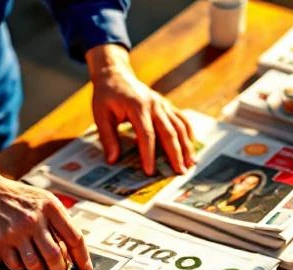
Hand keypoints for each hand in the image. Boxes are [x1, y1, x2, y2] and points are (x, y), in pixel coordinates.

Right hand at [0, 146, 91, 269]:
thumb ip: (58, 222)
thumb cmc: (18, 198)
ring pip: (36, 265)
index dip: (82, 257)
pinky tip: (20, 257)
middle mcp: (34, 219)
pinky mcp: (1, 241)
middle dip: (59, 269)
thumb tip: (73, 252)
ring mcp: (17, 231)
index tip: (85, 268)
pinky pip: (16, 265)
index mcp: (50, 207)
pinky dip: (21, 267)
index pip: (74, 237)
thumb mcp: (43, 200)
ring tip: (38, 262)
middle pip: (56, 257)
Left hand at [87, 44, 194, 175]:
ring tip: (191, 164)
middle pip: (169, 132)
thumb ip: (108, 138)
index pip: (146, 134)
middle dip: (176, 154)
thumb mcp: (100, 115)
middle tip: (180, 172)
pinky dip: (189, 133)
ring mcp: (162, 104)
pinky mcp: (166, 105)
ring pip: (179, 126)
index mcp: (137, 106)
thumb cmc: (106, 96)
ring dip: (186, 146)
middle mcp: (154, 104)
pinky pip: (182, 119)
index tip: (150, 171)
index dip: (149, 154)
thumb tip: (113, 160)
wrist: (116, 74)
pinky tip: (192, 147)